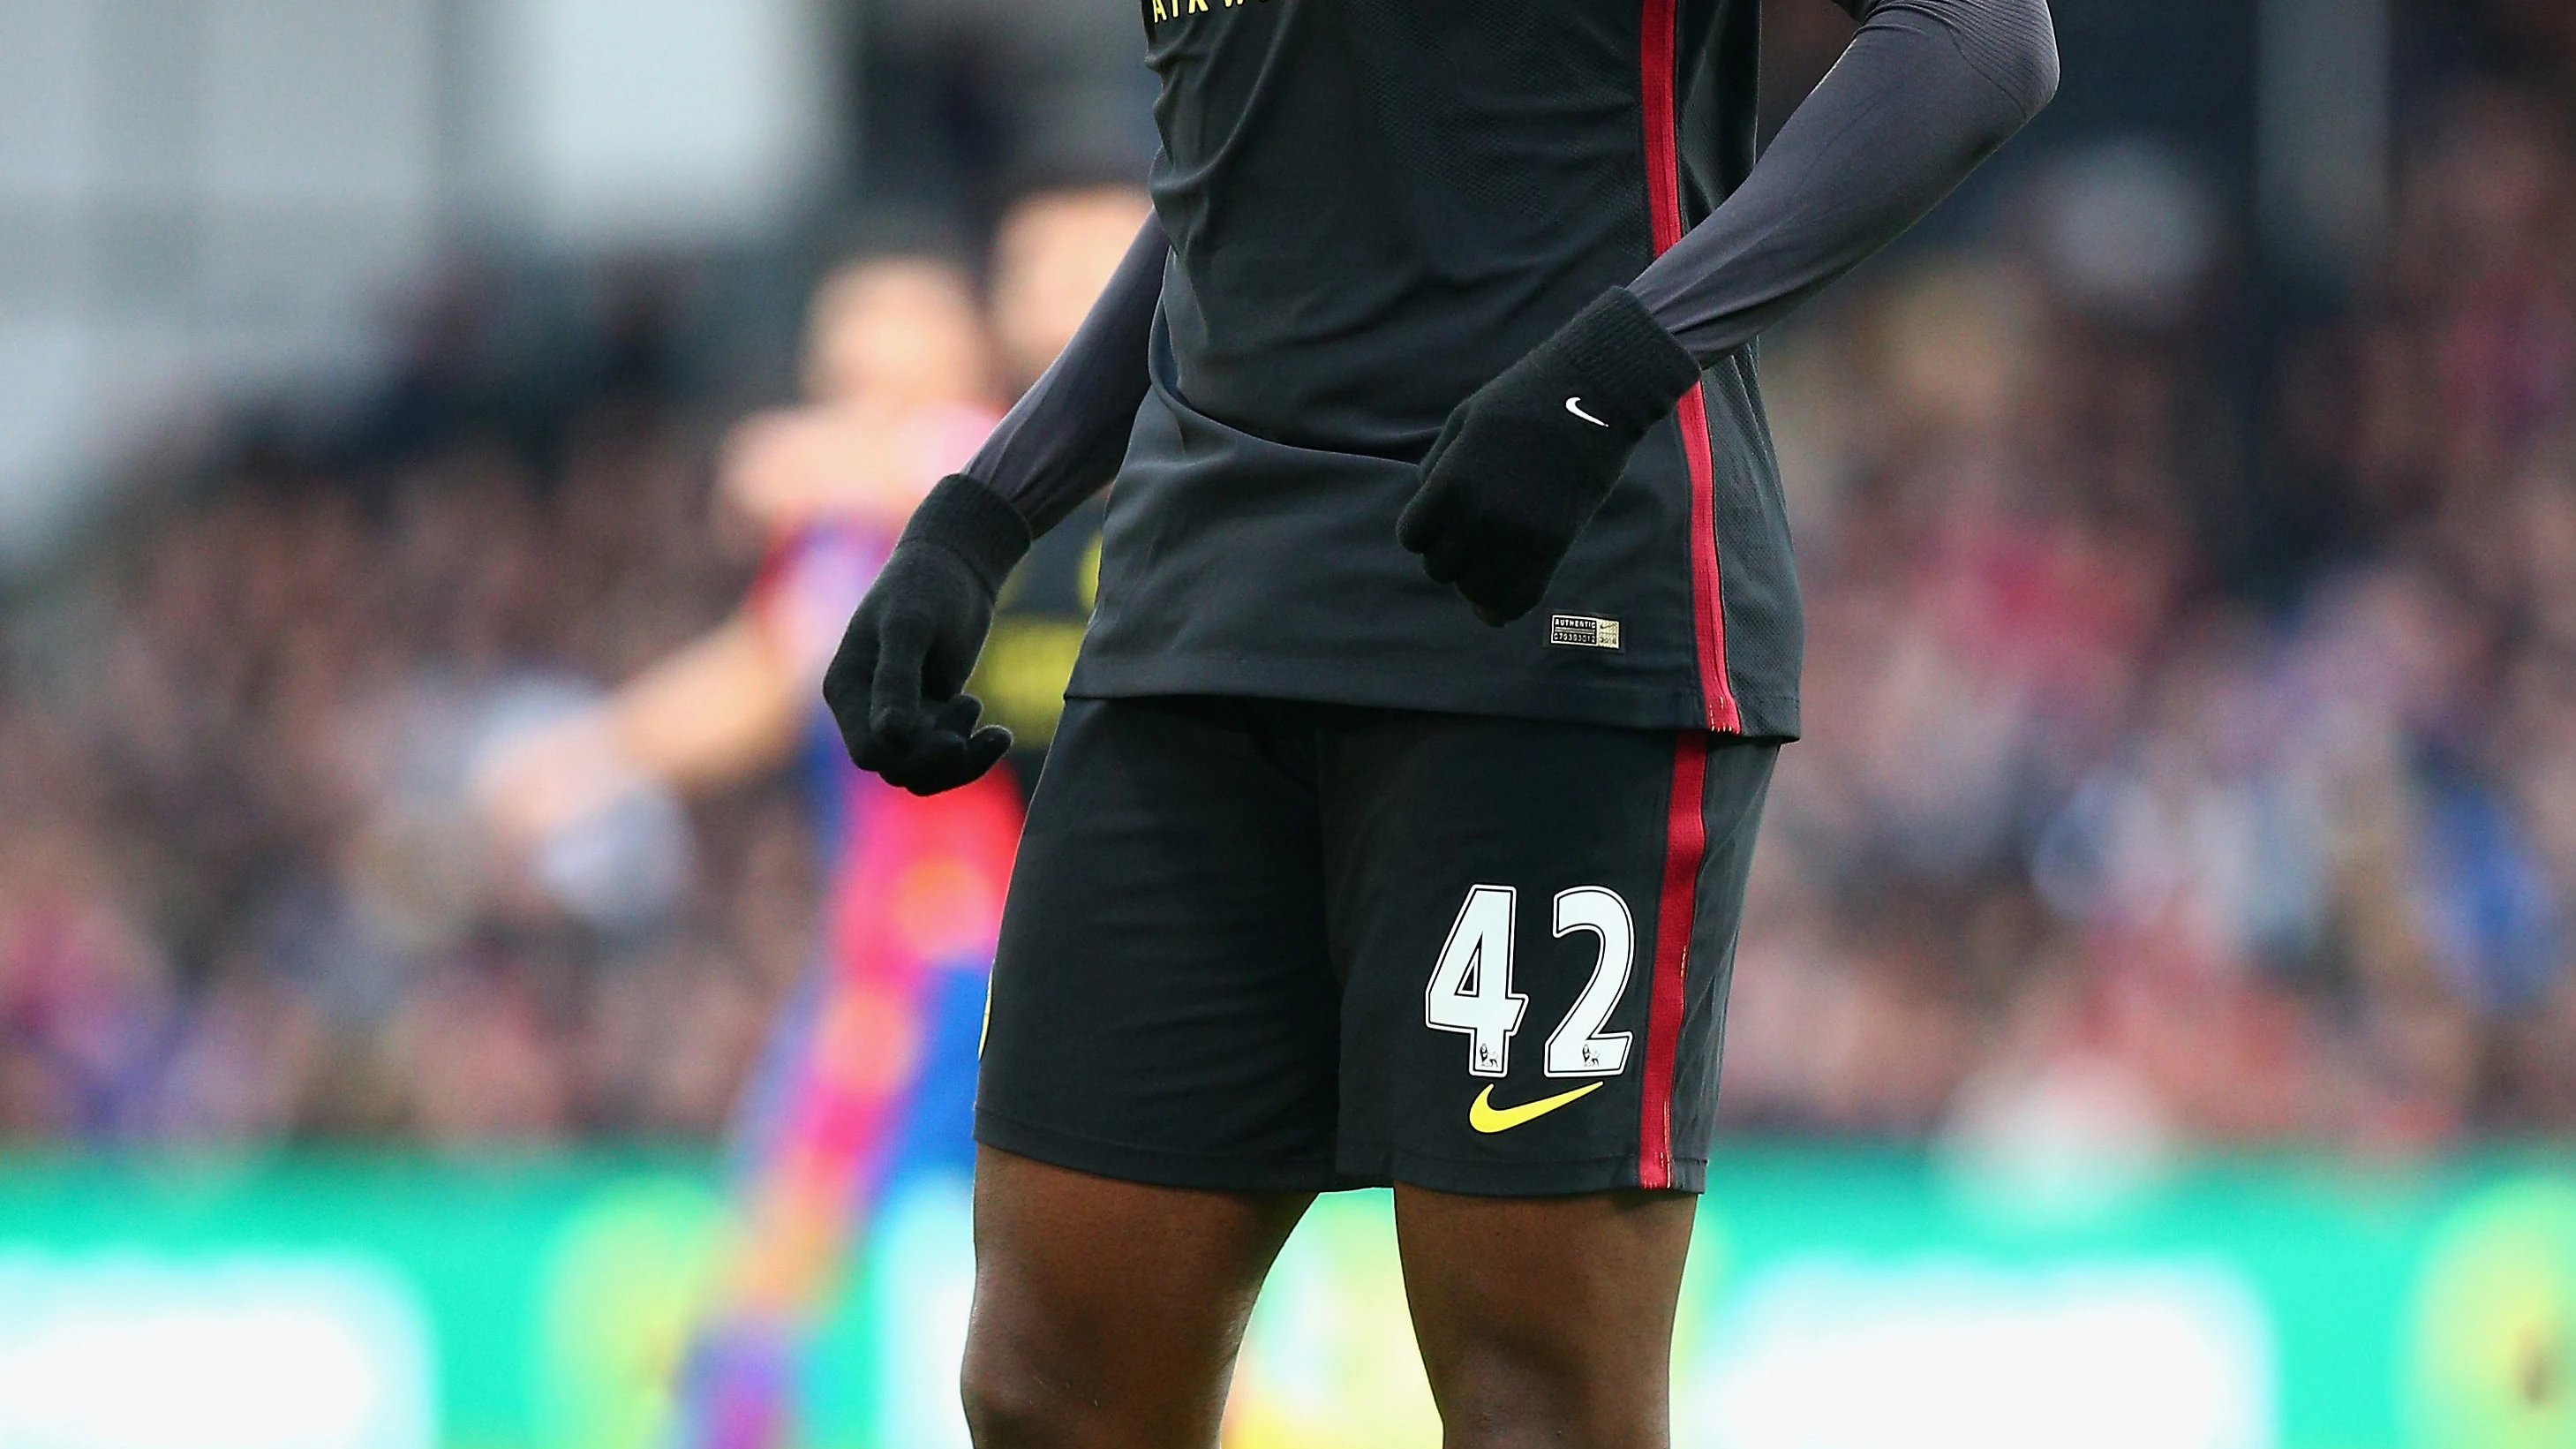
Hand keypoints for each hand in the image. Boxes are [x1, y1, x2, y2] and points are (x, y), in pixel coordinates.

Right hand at [821, 474, 1031, 793]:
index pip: (868, 753)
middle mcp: (865, 708)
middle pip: (897, 768)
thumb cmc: (926, 584)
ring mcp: (898, 714)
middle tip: (975, 709)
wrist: (957, 562)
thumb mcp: (910, 627)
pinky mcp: (930, 714)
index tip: (954, 737)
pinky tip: (1000, 734)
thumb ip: (897, 680)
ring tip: (997, 734)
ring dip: (961, 763)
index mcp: (845, 688)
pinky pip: (945, 755)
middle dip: (940, 758)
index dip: (908, 755)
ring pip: (923, 771)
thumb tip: (890, 737)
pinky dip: (974, 754)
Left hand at [1398, 288, 1701, 624]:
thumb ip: (1438, 472)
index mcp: (1449, 483)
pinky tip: (1501, 604)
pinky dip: (1505, 607)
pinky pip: (1518, 600)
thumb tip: (1427, 525)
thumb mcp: (1463, 424)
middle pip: (1440, 568)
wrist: (1593, 395)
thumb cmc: (1523, 401)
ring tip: (1489, 565)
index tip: (1443, 519)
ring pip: (1476, 591)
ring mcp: (1517, 536)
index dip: (1424, 531)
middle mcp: (1478, 517)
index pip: (1412, 538)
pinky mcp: (1553, 547)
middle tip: (1473, 535)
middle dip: (1451, 555)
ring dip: (1477, 583)